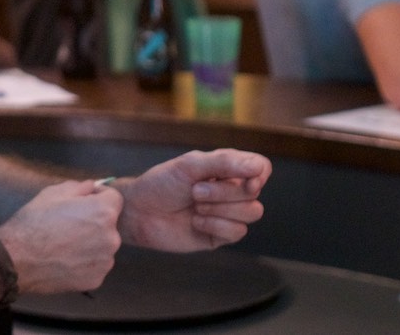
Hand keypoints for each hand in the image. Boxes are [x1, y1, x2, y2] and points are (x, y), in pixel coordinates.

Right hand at [0, 180, 121, 294]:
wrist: (19, 259)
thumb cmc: (35, 221)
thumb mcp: (53, 193)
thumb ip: (79, 187)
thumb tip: (92, 188)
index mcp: (103, 212)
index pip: (114, 198)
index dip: (99, 197)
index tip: (85, 201)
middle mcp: (112, 237)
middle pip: (109, 224)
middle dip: (95, 221)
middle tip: (71, 225)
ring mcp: (105, 261)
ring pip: (103, 246)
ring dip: (92, 243)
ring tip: (66, 245)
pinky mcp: (97, 280)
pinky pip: (95, 265)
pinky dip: (85, 263)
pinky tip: (66, 261)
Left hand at [112, 149, 271, 250]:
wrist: (139, 211)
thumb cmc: (162, 182)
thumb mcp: (190, 165)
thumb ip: (224, 163)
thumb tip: (258, 167)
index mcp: (227, 168)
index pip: (260, 167)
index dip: (258, 174)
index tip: (246, 179)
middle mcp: (231, 190)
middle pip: (254, 193)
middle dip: (224, 192)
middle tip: (195, 191)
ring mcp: (227, 214)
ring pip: (251, 213)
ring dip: (219, 209)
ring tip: (195, 206)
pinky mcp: (220, 235)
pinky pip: (237, 232)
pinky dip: (215, 226)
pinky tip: (196, 222)